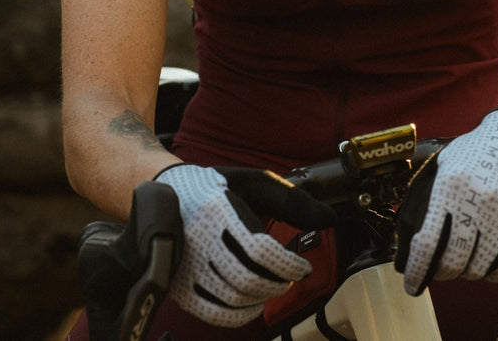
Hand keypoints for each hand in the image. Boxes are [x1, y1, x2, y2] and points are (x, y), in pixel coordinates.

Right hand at [155, 164, 333, 326]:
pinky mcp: (179, 286)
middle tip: (291, 277)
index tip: (303, 267)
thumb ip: (292, 201)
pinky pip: (213, 312)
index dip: (288, 264)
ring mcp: (185, 266)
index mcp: (218, 209)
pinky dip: (241, 315)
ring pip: (233, 298)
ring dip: (264, 298)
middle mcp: (197, 240)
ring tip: (274, 285)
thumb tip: (330, 218)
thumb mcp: (256, 182)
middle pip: (247, 278)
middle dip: (279, 283)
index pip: (258, 248)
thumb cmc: (220, 187)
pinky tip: (254, 303)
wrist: (167, 194)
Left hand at [395, 108, 497, 294]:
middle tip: (441, 268)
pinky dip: (492, 274)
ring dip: (467, 271)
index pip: (427, 244)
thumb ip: (422, 204)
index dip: (416, 272)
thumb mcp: (442, 166)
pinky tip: (486, 261)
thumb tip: (407, 253)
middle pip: (453, 263)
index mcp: (450, 186)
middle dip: (441, 272)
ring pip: (478, 270)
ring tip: (466, 255)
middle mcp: (479, 202)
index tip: (411, 285)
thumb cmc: (476, 154)